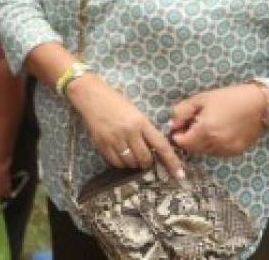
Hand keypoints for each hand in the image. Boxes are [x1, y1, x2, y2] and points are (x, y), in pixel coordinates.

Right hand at [67, 74, 183, 178]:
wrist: (89, 94)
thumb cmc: (114, 100)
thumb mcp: (134, 111)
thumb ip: (144, 129)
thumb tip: (154, 150)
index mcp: (140, 122)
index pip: (161, 146)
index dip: (172, 162)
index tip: (180, 174)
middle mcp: (129, 132)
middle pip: (145, 158)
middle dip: (148, 162)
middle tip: (145, 158)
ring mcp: (114, 139)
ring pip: (131, 162)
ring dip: (134, 163)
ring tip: (130, 153)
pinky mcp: (102, 144)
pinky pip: (116, 162)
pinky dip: (121, 162)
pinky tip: (120, 154)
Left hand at [170, 84, 267, 157]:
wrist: (259, 104)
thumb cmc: (228, 98)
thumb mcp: (200, 99)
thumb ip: (181, 112)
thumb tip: (172, 125)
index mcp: (205, 131)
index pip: (182, 143)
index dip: (178, 134)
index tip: (182, 124)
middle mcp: (215, 145)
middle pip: (192, 149)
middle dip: (189, 139)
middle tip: (194, 123)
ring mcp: (227, 151)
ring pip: (205, 152)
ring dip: (201, 143)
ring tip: (208, 125)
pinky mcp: (236, 152)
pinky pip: (218, 152)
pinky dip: (213, 145)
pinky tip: (219, 131)